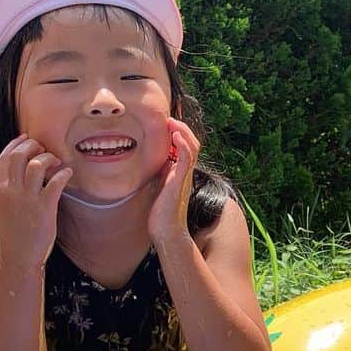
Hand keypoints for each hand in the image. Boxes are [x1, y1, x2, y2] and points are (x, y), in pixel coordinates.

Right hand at [0, 135, 72, 269]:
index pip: (4, 158)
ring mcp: (28, 199)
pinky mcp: (45, 207)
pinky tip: (68, 173)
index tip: (27, 138)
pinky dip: (64, 173)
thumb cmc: (12, 233)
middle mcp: (11, 191)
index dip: (16, 144)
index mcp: (0, 190)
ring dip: (49, 158)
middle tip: (44, 149)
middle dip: (33, 146)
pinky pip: (55, 182)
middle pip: (19, 156)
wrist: (19, 257)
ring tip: (57, 162)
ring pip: (36, 165)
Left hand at [148, 118, 199, 244]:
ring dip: (182, 131)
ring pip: (192, 146)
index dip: (178, 133)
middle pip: (192, 143)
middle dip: (181, 128)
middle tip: (168, 119)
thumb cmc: (161, 214)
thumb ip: (161, 174)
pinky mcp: (181, 180)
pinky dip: (183, 144)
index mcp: (180, 172)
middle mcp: (185, 172)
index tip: (166, 124)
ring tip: (172, 122)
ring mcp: (185, 176)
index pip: (185, 147)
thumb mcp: (159, 187)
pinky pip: (187, 158)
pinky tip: (175, 135)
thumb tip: (158, 162)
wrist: (166, 231)